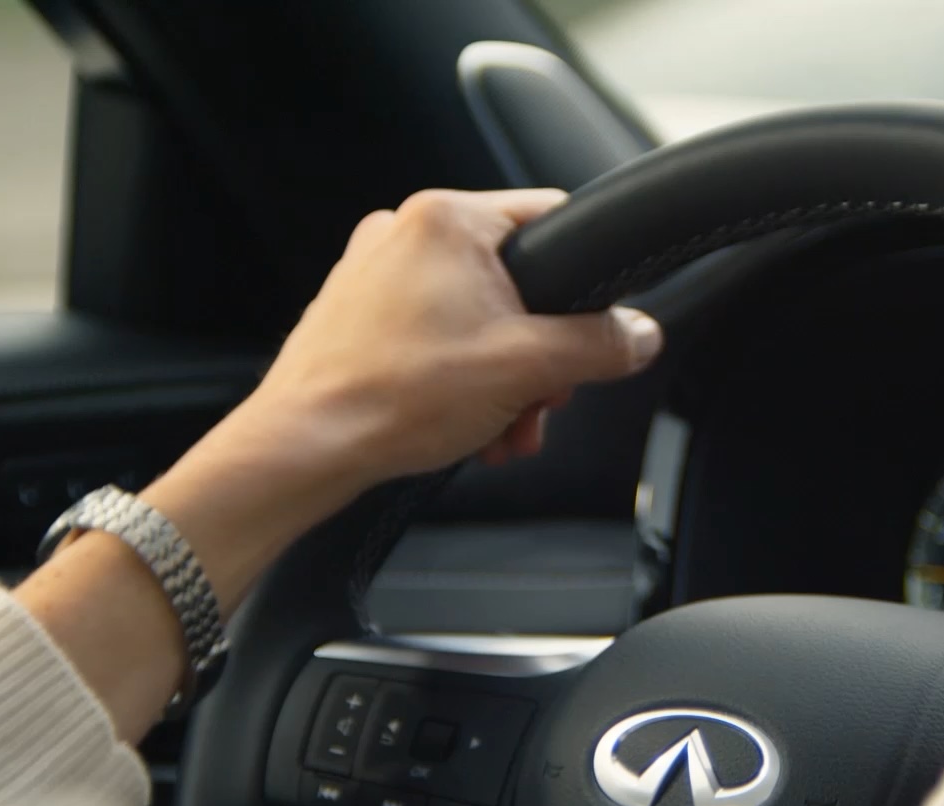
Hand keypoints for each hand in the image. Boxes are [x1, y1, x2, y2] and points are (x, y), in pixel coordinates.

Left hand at [239, 187, 662, 487]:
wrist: (303, 448)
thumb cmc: (391, 397)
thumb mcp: (527, 369)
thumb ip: (599, 346)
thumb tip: (640, 335)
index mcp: (448, 219)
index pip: (554, 220)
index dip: (587, 283)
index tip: (593, 333)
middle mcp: (407, 231)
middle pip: (517, 282)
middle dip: (540, 355)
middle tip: (541, 401)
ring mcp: (376, 272)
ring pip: (478, 317)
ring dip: (505, 379)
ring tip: (502, 429)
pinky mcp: (358, 314)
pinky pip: (436, 336)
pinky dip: (462, 380)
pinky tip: (468, 428)